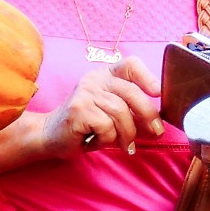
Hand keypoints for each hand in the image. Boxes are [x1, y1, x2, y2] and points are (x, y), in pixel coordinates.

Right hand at [39, 57, 164, 158]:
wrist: (51, 136)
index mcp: (106, 75)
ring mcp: (85, 92)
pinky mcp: (78, 109)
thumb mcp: (112, 114)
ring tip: (124, 145)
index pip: (131, 65)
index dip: (148, 77)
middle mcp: (95, 79)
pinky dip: (107, 139)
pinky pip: (106, 126)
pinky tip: (97, 140)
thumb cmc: (87, 127)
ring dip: (127, 134)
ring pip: (120, 112)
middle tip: (156, 133)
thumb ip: (132, 111)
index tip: (158, 93)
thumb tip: (158, 123)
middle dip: (148, 115)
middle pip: (131, 92)